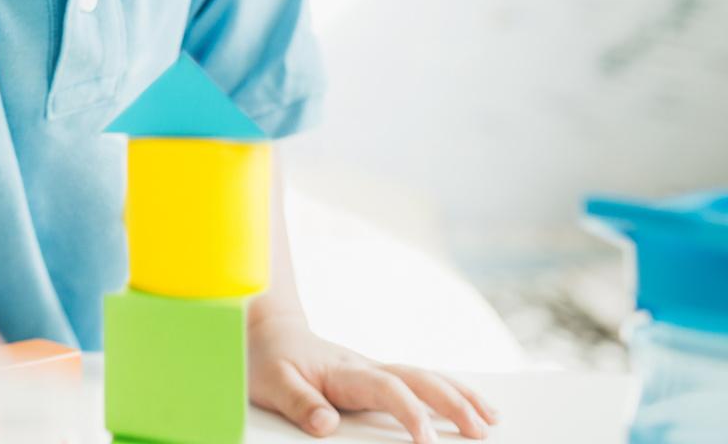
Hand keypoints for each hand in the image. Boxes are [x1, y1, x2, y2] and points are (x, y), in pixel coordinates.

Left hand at [249, 314, 497, 442]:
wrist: (270, 331)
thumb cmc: (270, 359)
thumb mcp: (272, 382)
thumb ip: (298, 403)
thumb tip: (326, 426)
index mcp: (345, 372)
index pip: (387, 390)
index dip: (409, 414)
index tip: (428, 442)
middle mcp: (367, 368)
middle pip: (419, 379)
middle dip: (453, 403)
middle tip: (481, 433)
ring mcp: (376, 370)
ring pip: (426, 377)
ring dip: (460, 395)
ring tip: (492, 420)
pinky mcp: (378, 376)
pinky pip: (420, 382)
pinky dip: (451, 391)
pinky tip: (472, 406)